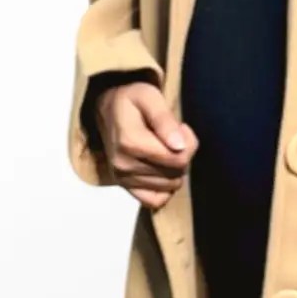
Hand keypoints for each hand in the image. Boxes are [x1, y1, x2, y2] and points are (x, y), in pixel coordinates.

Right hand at [93, 81, 198, 209]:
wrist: (107, 109)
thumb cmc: (130, 100)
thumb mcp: (150, 96)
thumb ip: (165, 120)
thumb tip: (179, 146)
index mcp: (130, 142)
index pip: (179, 159)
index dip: (189, 143)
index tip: (181, 128)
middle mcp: (124, 165)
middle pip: (176, 174)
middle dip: (182, 155)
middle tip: (173, 138)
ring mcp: (123, 178)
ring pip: (170, 186)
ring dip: (174, 169)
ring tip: (164, 149)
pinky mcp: (124, 186)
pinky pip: (154, 201)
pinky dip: (164, 188)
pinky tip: (162, 170)